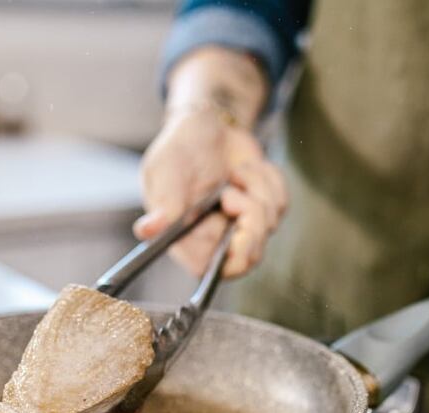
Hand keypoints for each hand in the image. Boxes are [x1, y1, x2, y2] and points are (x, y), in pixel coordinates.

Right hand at [135, 105, 286, 277]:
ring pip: (268, 224)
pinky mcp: (264, 209)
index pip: (211, 271)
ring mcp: (242, 226)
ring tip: (233, 173)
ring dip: (255, 189)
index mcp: (186, 239)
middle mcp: (215, 239)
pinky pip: (281, 203)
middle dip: (250, 223)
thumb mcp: (165, 170)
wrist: (207, 125)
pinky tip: (248, 168)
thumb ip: (164, 202)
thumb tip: (147, 231)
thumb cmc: (179, 150)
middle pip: (248, 257)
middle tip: (233, 195)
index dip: (230, 260)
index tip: (237, 234)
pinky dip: (267, 179)